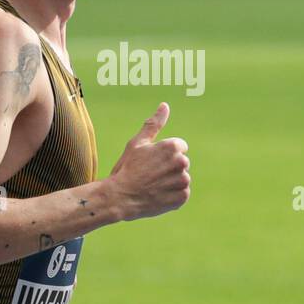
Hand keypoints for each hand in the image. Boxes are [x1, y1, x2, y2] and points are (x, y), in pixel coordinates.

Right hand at [106, 102, 190, 220]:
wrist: (120, 197)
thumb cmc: (127, 168)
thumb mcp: (137, 143)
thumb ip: (154, 124)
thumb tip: (165, 105)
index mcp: (172, 147)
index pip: (180, 147)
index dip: (164, 154)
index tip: (152, 162)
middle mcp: (181, 162)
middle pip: (181, 163)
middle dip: (169, 168)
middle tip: (150, 174)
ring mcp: (183, 181)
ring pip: (181, 179)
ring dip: (171, 182)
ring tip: (153, 186)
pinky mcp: (182, 197)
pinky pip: (181, 194)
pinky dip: (172, 196)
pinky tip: (158, 195)